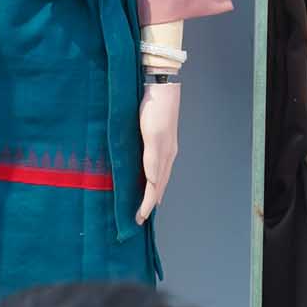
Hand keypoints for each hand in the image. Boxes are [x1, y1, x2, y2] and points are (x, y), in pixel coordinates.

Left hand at [137, 80, 180, 225]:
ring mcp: (166, 147)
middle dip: (150, 202)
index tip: (139, 219)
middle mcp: (166, 154)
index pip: (154, 187)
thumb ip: (153, 159)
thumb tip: (152, 181)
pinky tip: (148, 176)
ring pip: (159, 176)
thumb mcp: (152, 134)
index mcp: (163, 155)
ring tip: (147, 203)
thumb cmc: (154, 109)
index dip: (147, 204)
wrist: (162, 87)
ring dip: (153, 191)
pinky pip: (156, 165)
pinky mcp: (159, 138)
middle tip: (141, 218)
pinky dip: (152, 177)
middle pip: (159, 185)